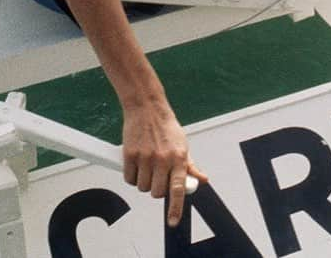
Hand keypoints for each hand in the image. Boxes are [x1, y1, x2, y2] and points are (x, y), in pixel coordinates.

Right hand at [121, 100, 208, 226]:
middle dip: (157, 189)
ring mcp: (145, 157)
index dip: (175, 208)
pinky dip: (132, 176)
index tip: (173, 222)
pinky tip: (137, 163)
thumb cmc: (166, 126)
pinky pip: (129, 179)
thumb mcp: (183, 145)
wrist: (147, 108)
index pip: (178, 188)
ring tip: (148, 166)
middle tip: (158, 175)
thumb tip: (201, 180)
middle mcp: (162, 159)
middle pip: (157, 192)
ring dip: (144, 182)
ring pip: (142, 188)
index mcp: (179, 157)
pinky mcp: (130, 155)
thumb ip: (190, 166)